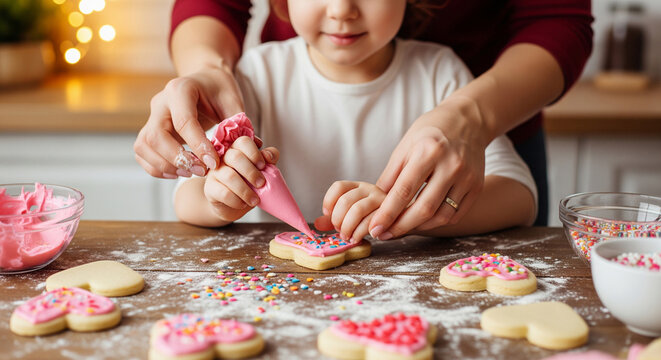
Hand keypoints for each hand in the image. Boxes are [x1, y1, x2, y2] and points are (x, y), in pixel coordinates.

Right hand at [133, 63, 244, 178]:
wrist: (204, 80)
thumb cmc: (219, 90)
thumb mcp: (232, 100)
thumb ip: (237, 123)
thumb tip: (251, 148)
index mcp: (180, 89)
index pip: (184, 121)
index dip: (198, 145)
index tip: (214, 163)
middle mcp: (160, 101)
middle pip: (156, 136)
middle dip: (179, 158)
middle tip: (202, 171)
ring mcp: (151, 116)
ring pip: (144, 145)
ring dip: (166, 165)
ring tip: (191, 173)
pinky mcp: (148, 130)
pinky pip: (142, 152)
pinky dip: (155, 167)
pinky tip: (178, 172)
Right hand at [204, 138, 278, 221]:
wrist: (234, 204)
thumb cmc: (249, 184)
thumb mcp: (263, 170)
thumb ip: (268, 159)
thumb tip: (268, 155)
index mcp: (238, 148)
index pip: (243, 142)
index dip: (255, 153)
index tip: (263, 166)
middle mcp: (224, 157)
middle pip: (235, 157)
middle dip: (251, 172)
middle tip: (261, 184)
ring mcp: (215, 172)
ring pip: (229, 176)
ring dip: (246, 190)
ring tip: (255, 200)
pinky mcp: (210, 188)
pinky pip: (223, 193)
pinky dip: (236, 200)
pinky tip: (243, 204)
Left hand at [314, 181, 385, 242]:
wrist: (400, 220)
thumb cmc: (373, 218)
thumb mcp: (351, 216)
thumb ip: (335, 218)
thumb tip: (317, 224)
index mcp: (357, 187)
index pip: (338, 186)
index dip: (329, 201)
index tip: (328, 215)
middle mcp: (369, 189)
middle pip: (345, 200)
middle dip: (338, 220)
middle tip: (339, 230)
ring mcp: (380, 199)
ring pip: (356, 210)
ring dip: (347, 227)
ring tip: (347, 236)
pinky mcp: (388, 213)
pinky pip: (369, 223)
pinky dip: (359, 233)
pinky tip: (357, 237)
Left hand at [368, 97, 487, 239]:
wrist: (468, 121)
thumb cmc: (430, 132)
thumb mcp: (405, 146)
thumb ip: (391, 175)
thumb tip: (376, 204)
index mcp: (429, 151)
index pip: (405, 190)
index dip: (388, 213)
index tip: (375, 228)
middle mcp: (452, 165)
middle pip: (425, 208)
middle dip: (401, 226)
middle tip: (384, 235)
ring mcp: (468, 177)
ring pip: (441, 216)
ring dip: (418, 228)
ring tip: (400, 229)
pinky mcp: (477, 187)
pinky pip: (455, 214)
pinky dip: (436, 222)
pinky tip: (421, 222)